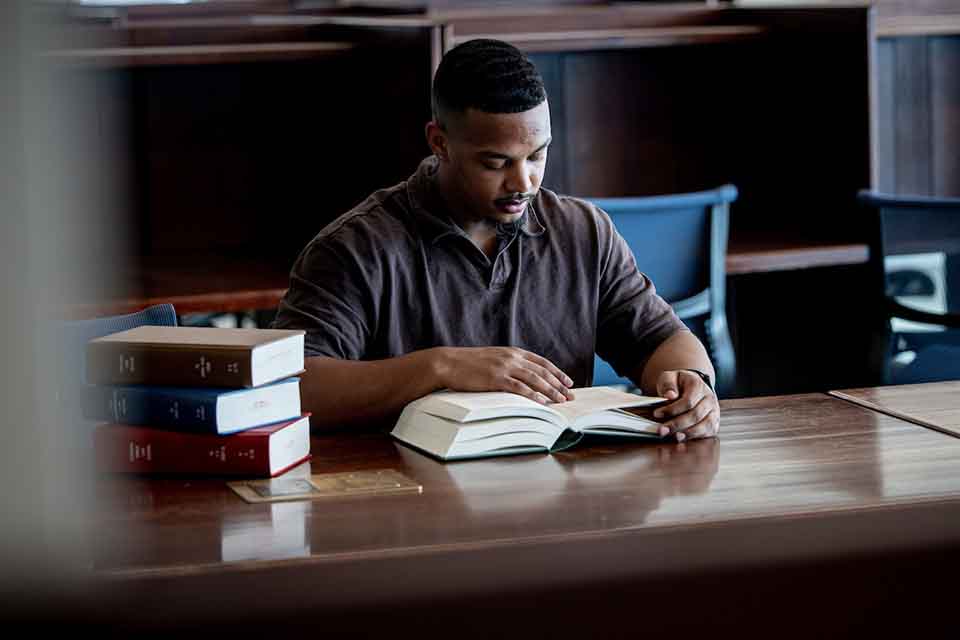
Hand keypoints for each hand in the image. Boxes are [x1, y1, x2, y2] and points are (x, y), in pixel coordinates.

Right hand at [432, 346, 574, 403]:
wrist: (447, 363)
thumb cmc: (467, 363)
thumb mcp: (492, 358)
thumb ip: (508, 364)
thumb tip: (521, 376)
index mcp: (512, 352)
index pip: (541, 362)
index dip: (557, 372)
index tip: (568, 381)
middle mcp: (511, 357)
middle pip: (542, 371)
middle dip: (559, 383)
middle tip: (571, 394)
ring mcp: (504, 367)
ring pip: (534, 379)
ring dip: (550, 390)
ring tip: (561, 400)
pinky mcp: (496, 379)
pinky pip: (519, 388)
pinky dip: (533, 395)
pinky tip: (542, 402)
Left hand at [652, 370, 718, 440]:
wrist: (690, 386)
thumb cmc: (677, 384)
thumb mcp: (669, 377)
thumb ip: (668, 384)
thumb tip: (670, 396)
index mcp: (698, 385)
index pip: (687, 401)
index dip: (672, 410)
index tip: (656, 414)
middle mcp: (709, 398)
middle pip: (695, 415)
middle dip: (677, 424)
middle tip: (662, 430)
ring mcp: (714, 411)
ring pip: (705, 426)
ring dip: (688, 433)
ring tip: (674, 437)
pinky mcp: (714, 422)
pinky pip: (708, 433)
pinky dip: (696, 437)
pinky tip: (683, 439)